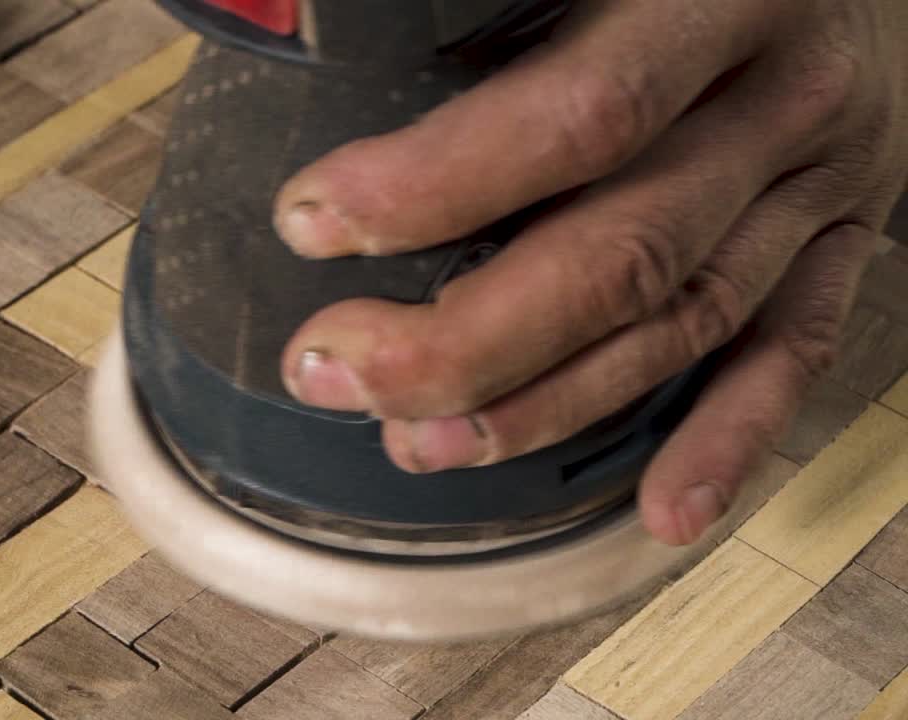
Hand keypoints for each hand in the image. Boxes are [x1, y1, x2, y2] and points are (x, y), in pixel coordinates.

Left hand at [274, 0, 906, 545]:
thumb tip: (310, 23)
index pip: (577, 115)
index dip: (436, 185)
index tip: (317, 222)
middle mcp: (783, 100)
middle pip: (620, 254)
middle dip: (464, 339)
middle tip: (339, 371)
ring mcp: (823, 184)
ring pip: (682, 323)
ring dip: (547, 404)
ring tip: (425, 443)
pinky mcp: (842, 243)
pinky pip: (791, 355)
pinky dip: (725, 441)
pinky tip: (662, 511)